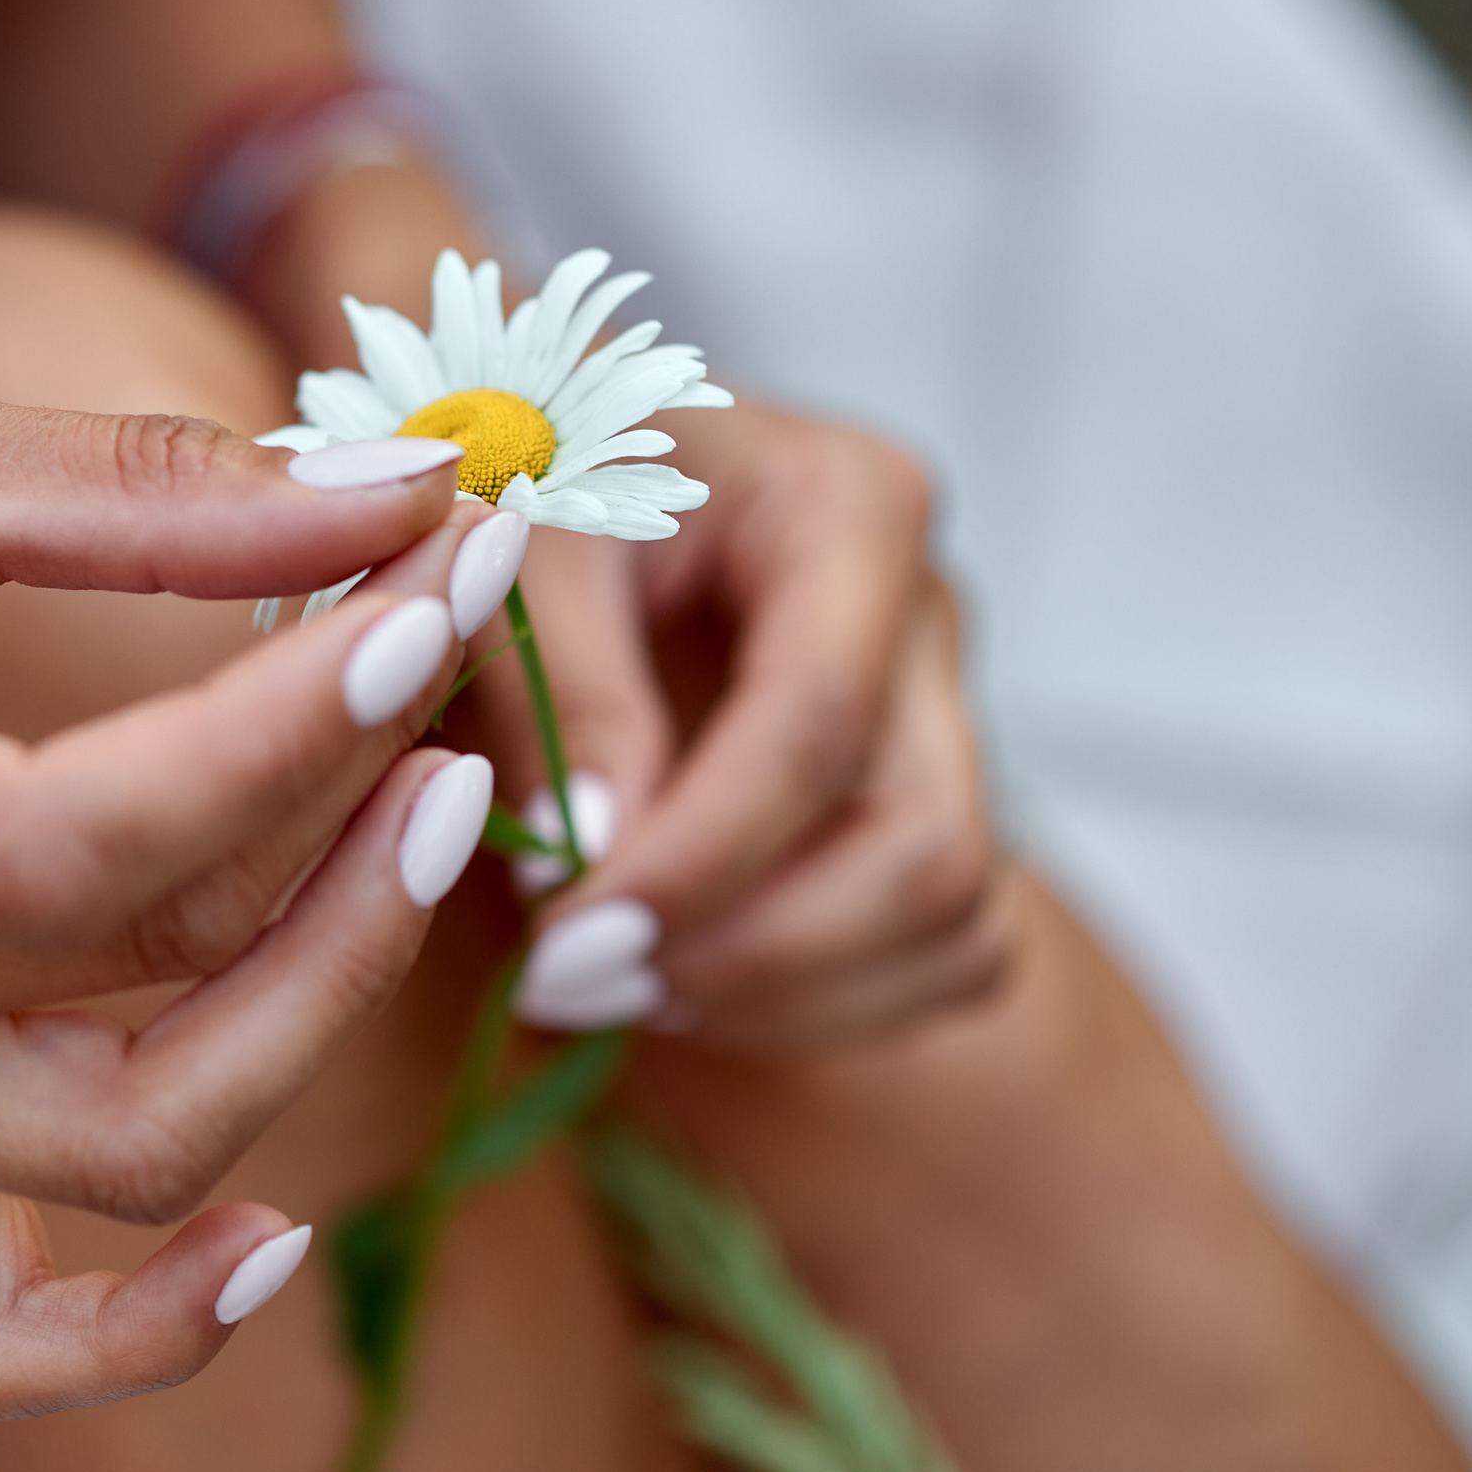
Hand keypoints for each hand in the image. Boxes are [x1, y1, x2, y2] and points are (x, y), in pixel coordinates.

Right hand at [0, 372, 501, 1410]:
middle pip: (134, 996)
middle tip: (451, 654)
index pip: (68, 841)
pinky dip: (133, 1327)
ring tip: (433, 809)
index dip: (282, 736)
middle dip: (347, 834)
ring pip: (124, 1130)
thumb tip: (392, 498)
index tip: (430, 592)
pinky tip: (266, 1243)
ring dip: (319, 988)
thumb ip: (135, 490)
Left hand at [486, 399, 1017, 1045]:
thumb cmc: (543, 485)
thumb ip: (557, 690)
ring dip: (781, 991)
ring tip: (613, 988)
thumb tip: (587, 857)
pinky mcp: (925, 792)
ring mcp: (943, 712)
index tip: (571, 940)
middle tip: (580, 982)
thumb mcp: (522, 549)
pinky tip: (682, 980)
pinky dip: (819, 1000)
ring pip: (950, 915)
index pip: (815, 722)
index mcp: (848, 507)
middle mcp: (926, 613)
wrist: (572, 470)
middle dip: (753, 949)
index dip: (700, 858)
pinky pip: (944, 949)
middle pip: (923, 842)